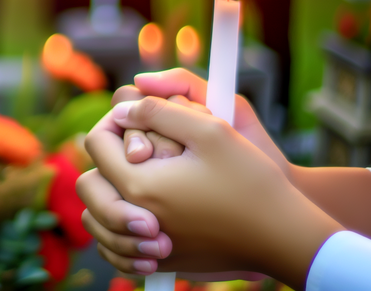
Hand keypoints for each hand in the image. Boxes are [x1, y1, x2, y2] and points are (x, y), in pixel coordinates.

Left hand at [84, 69, 286, 277]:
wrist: (282, 236)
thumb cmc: (251, 181)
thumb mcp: (209, 129)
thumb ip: (158, 111)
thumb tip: (122, 109)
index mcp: (139, 184)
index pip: (96, 143)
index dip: (113, 121)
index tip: (139, 117)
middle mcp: (134, 219)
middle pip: (88, 183)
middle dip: (105, 157)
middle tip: (138, 145)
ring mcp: (146, 246)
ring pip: (96, 217)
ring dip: (107, 192)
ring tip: (137, 172)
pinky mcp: (161, 262)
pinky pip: (116, 247)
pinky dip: (117, 228)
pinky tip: (140, 210)